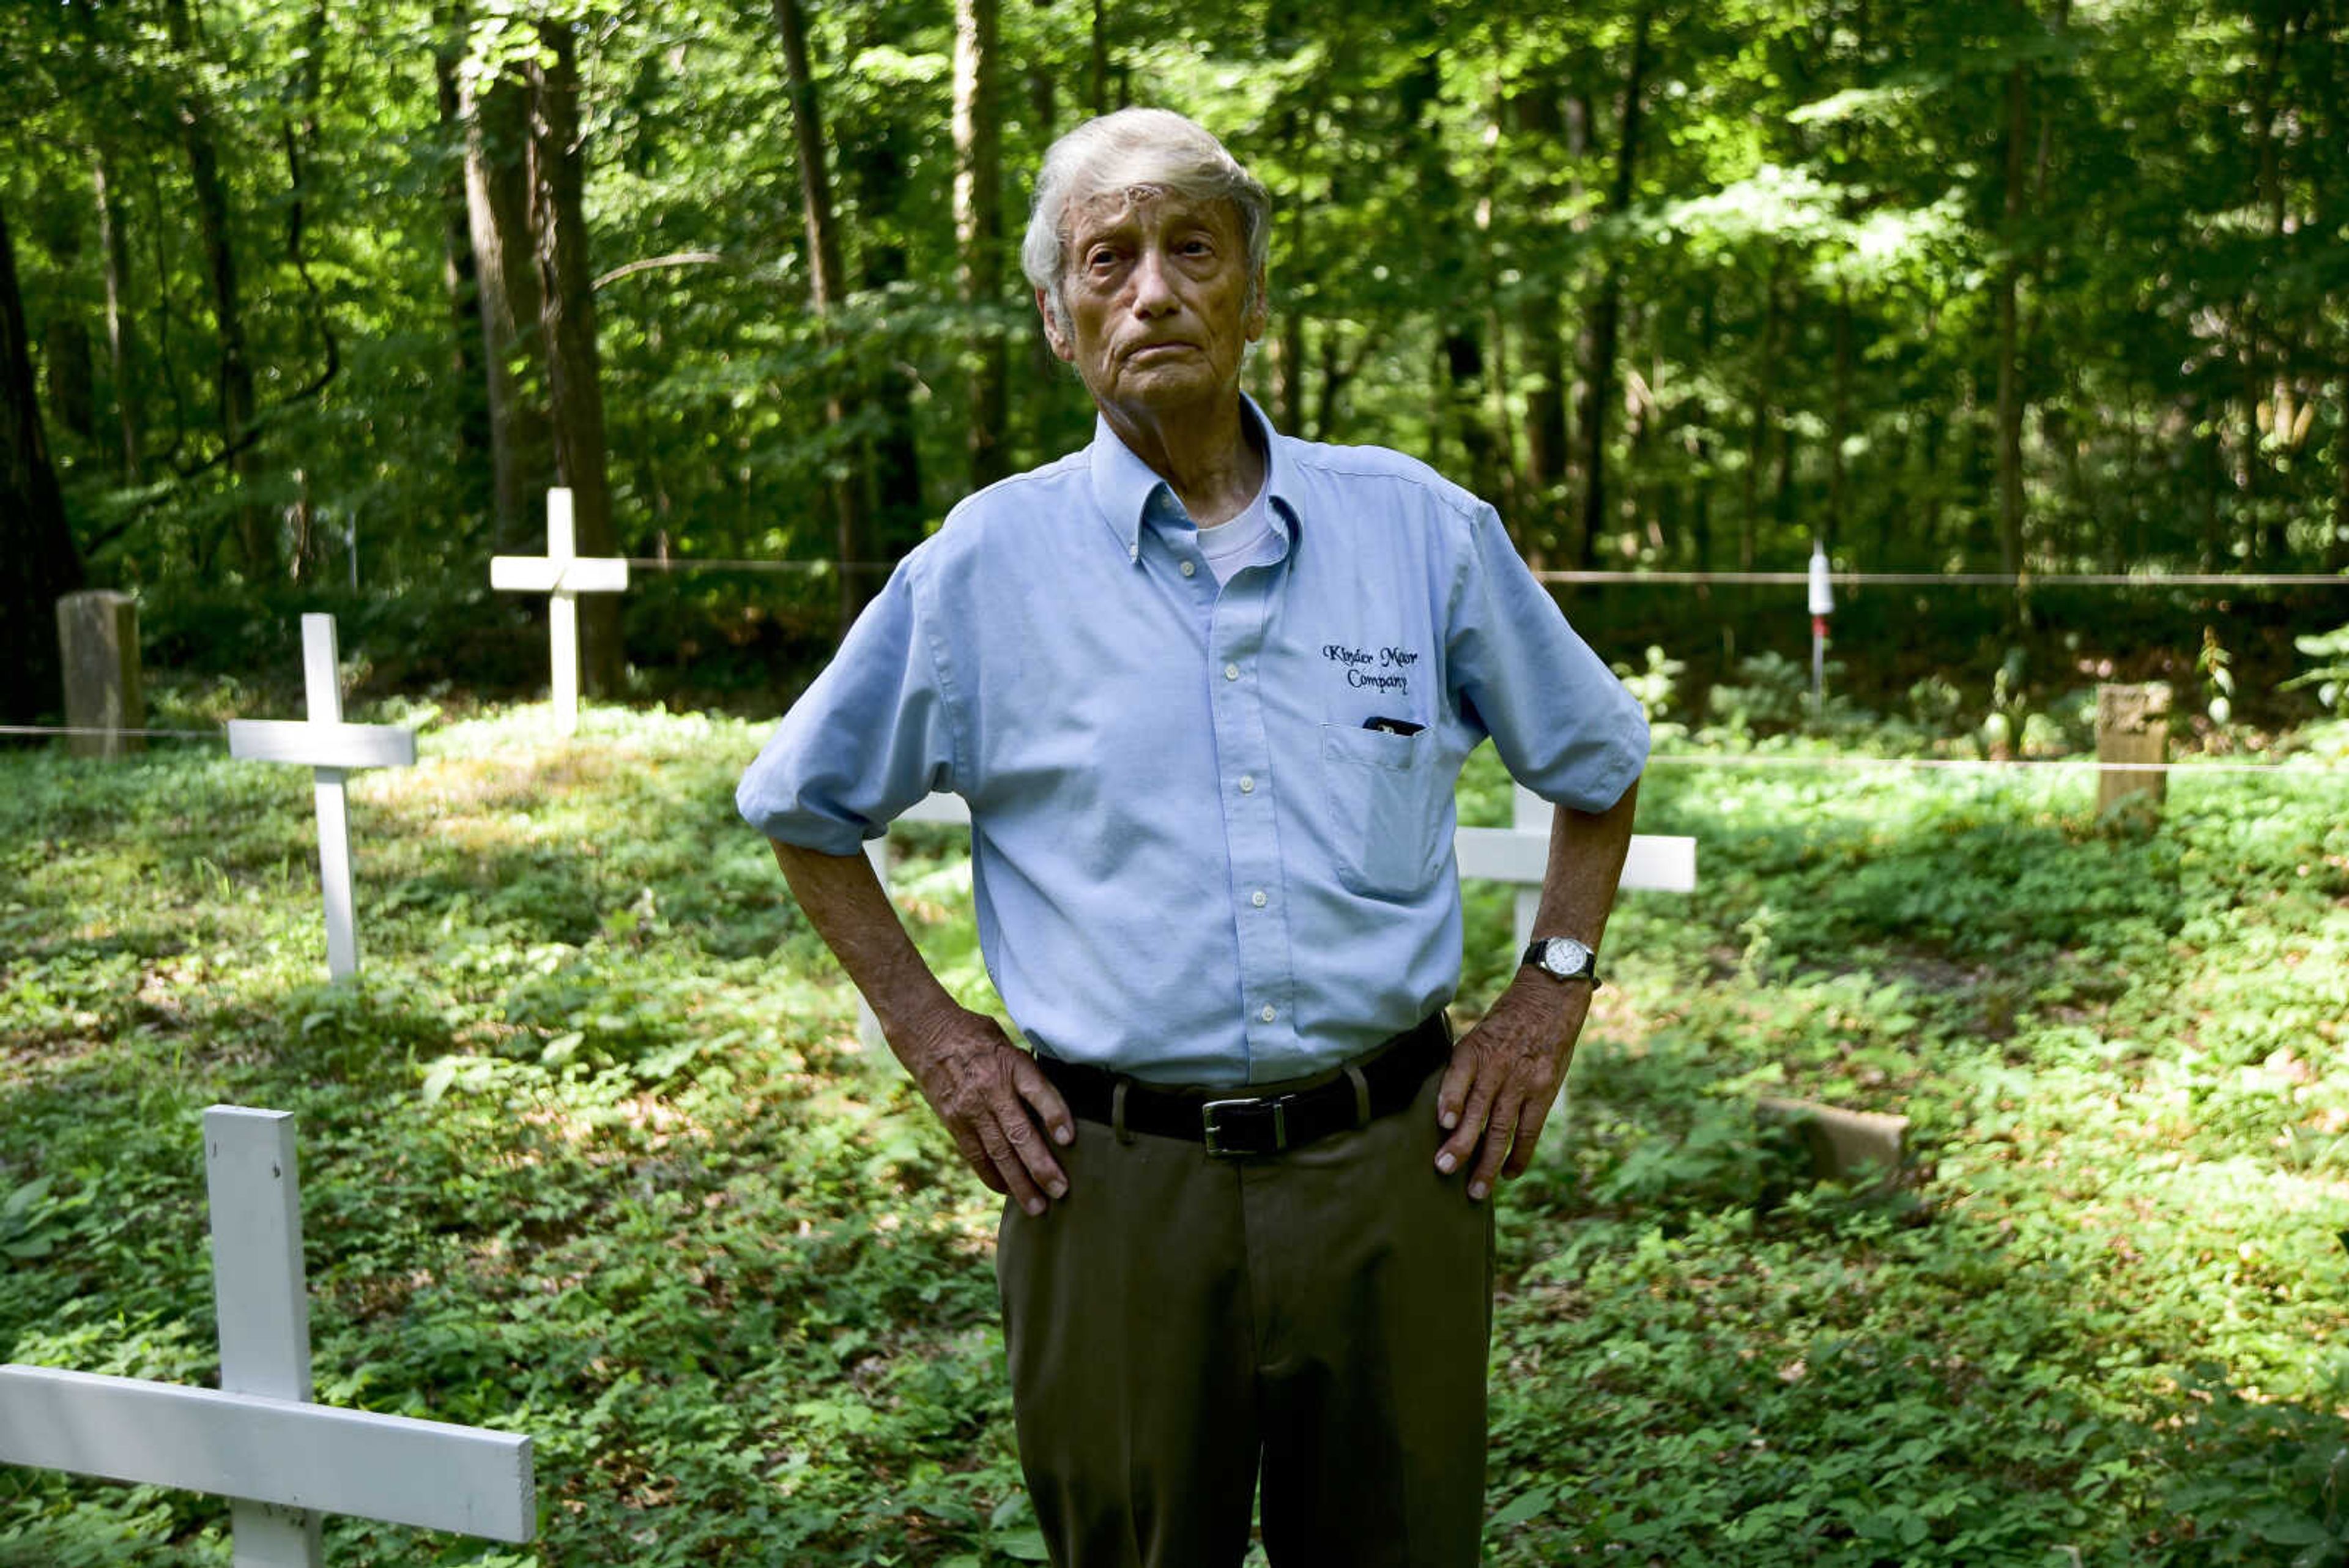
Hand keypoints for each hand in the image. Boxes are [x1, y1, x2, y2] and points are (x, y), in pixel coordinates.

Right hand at [895, 1004, 1074, 1214]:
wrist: (926, 1032)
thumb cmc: (977, 1036)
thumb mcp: (1008, 1042)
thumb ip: (1029, 1072)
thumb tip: (1057, 1104)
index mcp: (1010, 1063)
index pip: (1037, 1091)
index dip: (1055, 1114)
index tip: (1069, 1139)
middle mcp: (990, 1088)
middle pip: (1018, 1132)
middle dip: (1040, 1166)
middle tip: (1061, 1191)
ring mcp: (970, 1108)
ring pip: (998, 1152)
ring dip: (1019, 1183)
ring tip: (1038, 1206)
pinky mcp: (953, 1121)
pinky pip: (975, 1155)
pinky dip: (991, 1176)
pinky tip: (1007, 1192)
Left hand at [1433, 976, 1589, 1200]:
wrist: (1549, 1001)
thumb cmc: (1504, 1023)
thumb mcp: (1476, 1035)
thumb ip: (1462, 1069)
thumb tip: (1441, 1109)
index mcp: (1475, 1050)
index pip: (1460, 1076)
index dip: (1450, 1099)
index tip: (1442, 1123)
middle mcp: (1498, 1067)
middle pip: (1477, 1111)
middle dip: (1461, 1144)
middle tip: (1444, 1169)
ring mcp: (1523, 1082)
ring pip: (1502, 1129)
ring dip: (1487, 1162)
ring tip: (1475, 1190)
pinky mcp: (1544, 1092)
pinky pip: (1530, 1130)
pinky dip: (1519, 1154)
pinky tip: (1509, 1174)